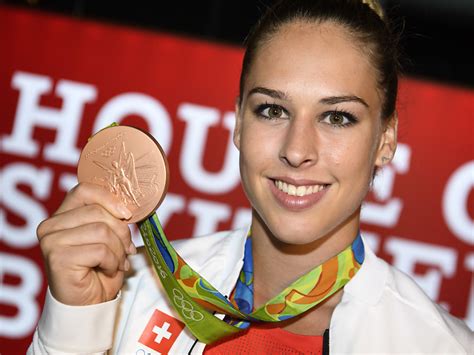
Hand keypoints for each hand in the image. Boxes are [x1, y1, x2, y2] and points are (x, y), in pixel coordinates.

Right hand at [37, 182, 135, 305]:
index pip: (84, 190)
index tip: (127, 215)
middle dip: (121, 232)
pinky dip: (112, 262)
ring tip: (117, 262)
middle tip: (126, 250)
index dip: (110, 199)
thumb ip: (111, 218)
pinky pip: (100, 250)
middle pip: (98, 212)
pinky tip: (108, 270)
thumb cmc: (99, 269)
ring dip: (118, 250)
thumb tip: (128, 208)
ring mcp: (51, 241)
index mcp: (62, 215)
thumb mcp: (108, 236)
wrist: (89, 304)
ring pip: (101, 230)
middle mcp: (51, 225)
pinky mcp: (58, 258)